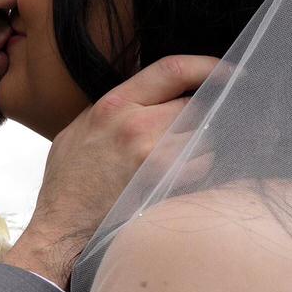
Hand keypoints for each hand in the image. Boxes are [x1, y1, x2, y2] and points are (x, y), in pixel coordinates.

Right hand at [4, 55, 222, 288]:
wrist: (60, 225)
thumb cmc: (69, 179)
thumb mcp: (81, 128)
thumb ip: (118, 108)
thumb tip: (156, 94)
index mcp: (114, 104)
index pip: (173, 69)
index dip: (209, 66)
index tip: (230, 71)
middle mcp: (135, 123)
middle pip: (195, 105)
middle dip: (202, 116)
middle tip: (199, 128)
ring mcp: (151, 153)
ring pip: (204, 136)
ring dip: (202, 145)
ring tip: (181, 158)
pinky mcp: (163, 182)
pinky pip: (204, 165)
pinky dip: (200, 169)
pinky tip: (181, 177)